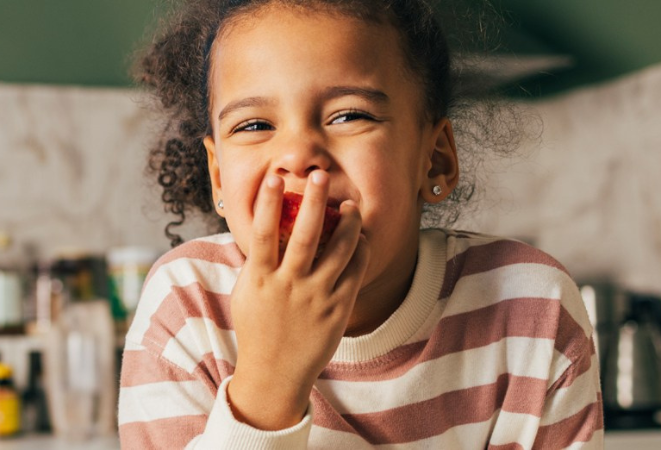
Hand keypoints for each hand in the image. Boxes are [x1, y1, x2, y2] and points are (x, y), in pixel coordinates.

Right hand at [227, 171, 369, 430]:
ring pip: (338, 251)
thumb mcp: (247, 294)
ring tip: (351, 205)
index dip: (267, 202)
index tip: (274, 177)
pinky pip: (354, 272)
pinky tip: (360, 238)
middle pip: (304, 235)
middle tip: (320, 175)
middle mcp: (289, 286)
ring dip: (347, 224)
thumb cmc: (257, 328)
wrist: (274, 374)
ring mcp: (316, 298)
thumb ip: (257, 263)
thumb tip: (266, 229)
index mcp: (260, 279)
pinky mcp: (338, 309)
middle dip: (313, 202)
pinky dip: (359, 251)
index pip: (262, 232)